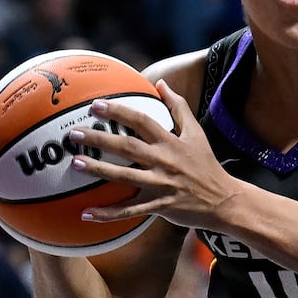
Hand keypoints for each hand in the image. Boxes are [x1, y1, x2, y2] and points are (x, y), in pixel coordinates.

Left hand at [64, 80, 239, 230]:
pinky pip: (130, 211)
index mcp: (172, 142)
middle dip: (100, 139)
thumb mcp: (197, 133)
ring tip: (75, 163)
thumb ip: (178, 107)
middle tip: (73, 133)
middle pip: (128, 147)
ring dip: (99, 171)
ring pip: (125, 177)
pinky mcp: (159, 205)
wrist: (224, 200)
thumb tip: (161, 83)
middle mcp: (164, 161)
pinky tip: (86, 213)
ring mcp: (161, 184)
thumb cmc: (206, 164)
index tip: (96, 106)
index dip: (119, 112)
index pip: (143, 121)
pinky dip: (108, 214)